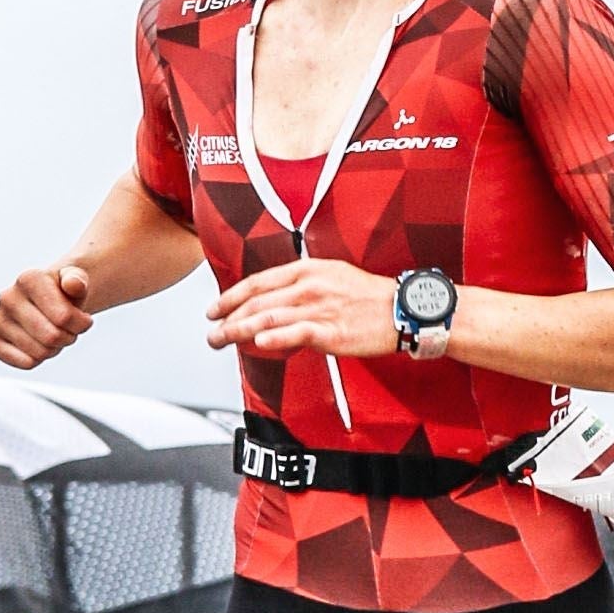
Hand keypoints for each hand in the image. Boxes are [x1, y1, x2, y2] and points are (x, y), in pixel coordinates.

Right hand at [0, 263, 94, 369]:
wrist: (46, 301)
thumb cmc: (64, 293)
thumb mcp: (76, 281)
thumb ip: (78, 280)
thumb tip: (73, 284)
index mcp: (29, 279)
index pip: (64, 317)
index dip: (82, 323)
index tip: (83, 317)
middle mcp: (8, 297)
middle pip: (52, 337)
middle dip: (68, 337)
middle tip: (68, 329)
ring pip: (40, 352)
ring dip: (55, 349)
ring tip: (52, 333)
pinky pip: (25, 362)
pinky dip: (39, 359)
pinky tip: (37, 344)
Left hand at [208, 257, 401, 361]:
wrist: (402, 309)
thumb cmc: (370, 297)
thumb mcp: (333, 275)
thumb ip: (302, 285)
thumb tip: (276, 299)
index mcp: (307, 270)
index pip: (258, 281)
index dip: (231, 295)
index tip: (214, 308)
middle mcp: (309, 286)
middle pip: (257, 302)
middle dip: (227, 318)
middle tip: (211, 332)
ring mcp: (318, 308)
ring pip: (267, 318)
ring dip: (237, 330)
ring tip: (220, 340)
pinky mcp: (330, 331)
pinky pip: (295, 333)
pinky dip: (274, 337)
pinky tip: (257, 342)